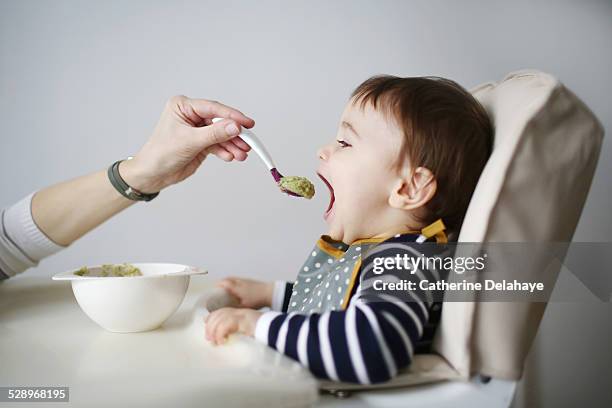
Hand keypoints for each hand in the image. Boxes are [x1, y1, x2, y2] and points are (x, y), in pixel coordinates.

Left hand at [120, 95, 254, 192]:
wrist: (153, 174)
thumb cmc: (161, 153)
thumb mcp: (189, 141)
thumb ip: (215, 134)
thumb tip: (235, 127)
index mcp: (183, 106)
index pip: (213, 108)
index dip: (232, 116)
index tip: (247, 123)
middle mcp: (191, 115)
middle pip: (220, 121)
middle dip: (234, 133)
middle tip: (249, 142)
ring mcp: (197, 129)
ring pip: (221, 134)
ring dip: (232, 144)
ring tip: (242, 154)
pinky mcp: (201, 142)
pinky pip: (218, 144)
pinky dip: (226, 151)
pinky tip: (232, 157)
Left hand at [204, 307, 261, 344]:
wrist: (276, 329)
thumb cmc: (264, 332)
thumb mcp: (248, 331)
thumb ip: (238, 331)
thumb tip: (226, 338)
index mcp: (241, 313)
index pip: (221, 311)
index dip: (212, 317)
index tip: (206, 324)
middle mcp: (240, 312)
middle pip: (219, 314)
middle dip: (211, 326)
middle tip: (209, 338)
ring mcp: (241, 315)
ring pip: (220, 319)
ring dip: (214, 331)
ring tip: (215, 341)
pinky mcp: (243, 321)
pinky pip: (226, 325)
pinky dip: (221, 333)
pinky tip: (222, 341)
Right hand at [216, 277, 273, 308]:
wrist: (270, 293)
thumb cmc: (257, 300)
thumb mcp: (243, 306)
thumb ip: (233, 308)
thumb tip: (225, 313)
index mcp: (236, 287)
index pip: (223, 283)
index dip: (217, 286)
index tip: (213, 290)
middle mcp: (239, 281)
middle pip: (227, 279)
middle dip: (220, 283)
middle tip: (217, 289)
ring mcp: (245, 280)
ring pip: (233, 278)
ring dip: (227, 282)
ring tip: (225, 289)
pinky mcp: (250, 281)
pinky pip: (238, 280)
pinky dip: (234, 282)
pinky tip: (236, 289)